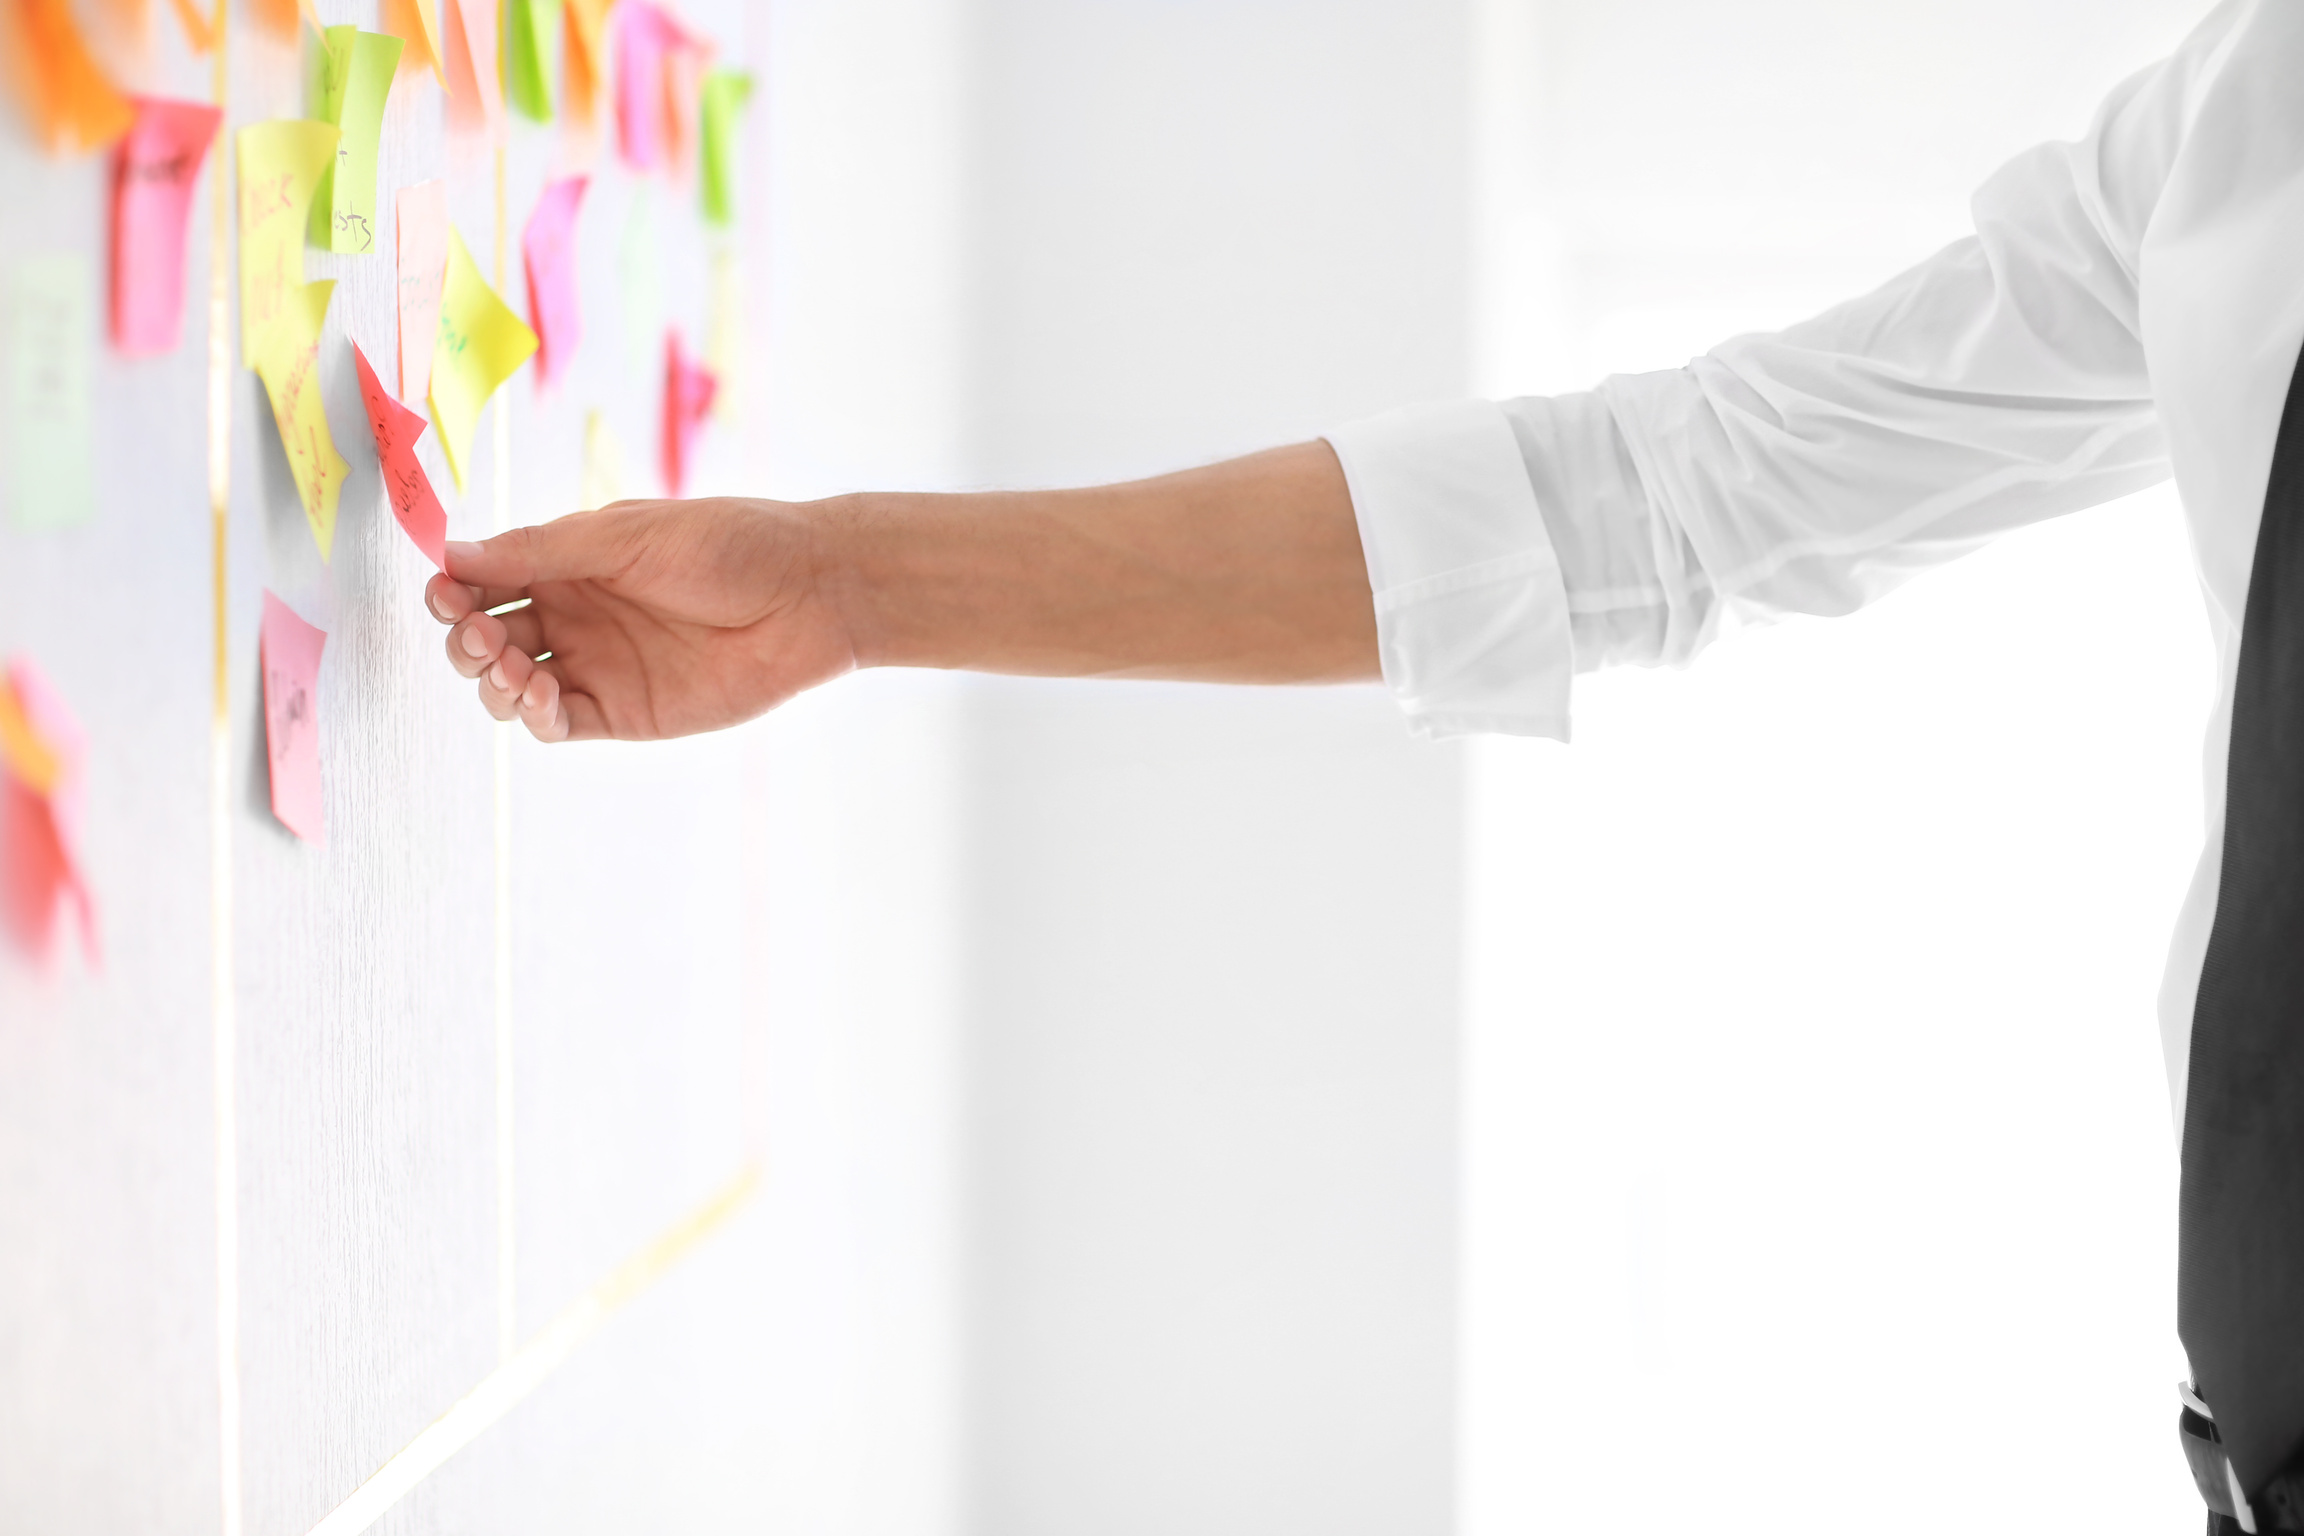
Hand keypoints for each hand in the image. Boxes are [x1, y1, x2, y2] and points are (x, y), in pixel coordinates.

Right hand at [425, 497, 856, 742]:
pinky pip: (558, 723)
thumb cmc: (730, 544)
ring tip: (510, 665)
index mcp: (570, 563)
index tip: (445, 591)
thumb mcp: (627, 535)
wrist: (809, 593)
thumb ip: (542, 550)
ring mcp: (599, 665)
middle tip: (478, 633)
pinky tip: (539, 694)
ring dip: (492, 680)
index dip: (455, 590)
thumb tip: (452, 555)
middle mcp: (576, 615)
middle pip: (489, 638)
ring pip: (513, 686)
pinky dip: (534, 715)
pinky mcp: (626, 712)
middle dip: (466, 639)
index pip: (487, 581)